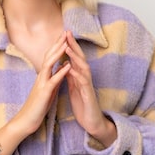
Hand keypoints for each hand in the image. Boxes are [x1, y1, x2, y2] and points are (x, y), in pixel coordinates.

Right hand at [11, 32, 71, 135]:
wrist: (26, 121)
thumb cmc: (37, 107)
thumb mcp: (48, 90)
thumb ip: (54, 78)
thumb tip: (62, 68)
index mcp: (43, 76)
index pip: (50, 57)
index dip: (57, 46)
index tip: (64, 36)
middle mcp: (41, 77)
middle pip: (49, 56)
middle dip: (57, 44)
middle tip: (65, 32)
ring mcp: (41, 84)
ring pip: (49, 65)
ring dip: (58, 53)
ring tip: (66, 43)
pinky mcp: (44, 93)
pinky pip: (53, 81)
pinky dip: (61, 72)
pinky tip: (68, 66)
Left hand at [65, 31, 116, 146]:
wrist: (92, 122)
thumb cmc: (83, 105)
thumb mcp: (74, 88)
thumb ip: (71, 76)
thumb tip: (65, 64)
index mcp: (79, 76)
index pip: (74, 58)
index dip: (68, 46)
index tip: (62, 34)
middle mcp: (85, 78)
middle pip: (80, 58)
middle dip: (73, 45)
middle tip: (67, 32)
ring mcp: (88, 86)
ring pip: (83, 68)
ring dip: (75, 58)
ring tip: (68, 47)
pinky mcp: (88, 96)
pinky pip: (84, 84)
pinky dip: (77, 75)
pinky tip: (71, 69)